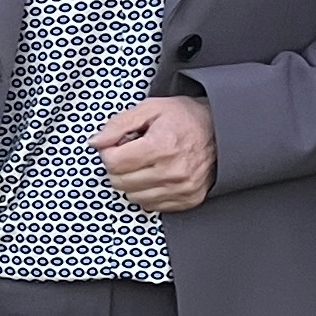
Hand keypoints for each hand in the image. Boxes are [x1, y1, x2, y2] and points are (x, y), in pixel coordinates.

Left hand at [90, 97, 216, 212]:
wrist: (220, 131)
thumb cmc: (184, 118)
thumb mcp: (150, 109)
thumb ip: (118, 124)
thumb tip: (95, 142)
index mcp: (161, 145)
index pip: (113, 163)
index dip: (109, 152)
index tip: (117, 145)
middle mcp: (172, 171)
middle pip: (120, 182)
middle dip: (118, 167)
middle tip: (130, 154)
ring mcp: (181, 189)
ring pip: (133, 197)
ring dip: (132, 182)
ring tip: (145, 164)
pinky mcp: (188, 200)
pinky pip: (151, 206)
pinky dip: (147, 192)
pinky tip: (155, 176)